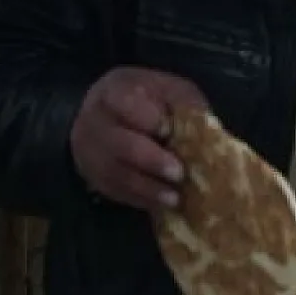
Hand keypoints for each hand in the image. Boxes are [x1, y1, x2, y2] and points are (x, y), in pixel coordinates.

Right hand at [70, 67, 208, 212]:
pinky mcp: (93, 176)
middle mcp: (94, 121)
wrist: (109, 115)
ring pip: (115, 173)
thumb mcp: (169, 90)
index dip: (147, 118)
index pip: (125, 103)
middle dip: (151, 160)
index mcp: (114, 91)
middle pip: (119, 143)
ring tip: (174, 198)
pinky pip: (114, 190)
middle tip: (179, 173)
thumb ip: (185, 104)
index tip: (168, 130)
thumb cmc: (149, 100)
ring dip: (147, 188)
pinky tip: (161, 204)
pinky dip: (139, 199)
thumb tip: (206, 128)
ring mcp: (89, 151)